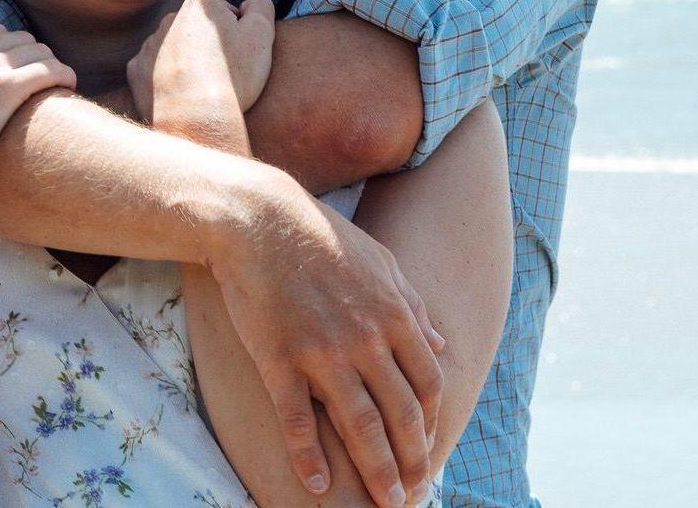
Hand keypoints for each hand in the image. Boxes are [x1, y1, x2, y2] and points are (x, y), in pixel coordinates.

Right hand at [0, 23, 76, 194]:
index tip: (18, 70)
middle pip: (21, 39)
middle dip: (33, 58)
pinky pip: (52, 69)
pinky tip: (69, 88)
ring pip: (40, 51)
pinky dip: (65, 76)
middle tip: (41, 81)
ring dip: (51, 67)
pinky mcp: (7, 87)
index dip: (10, 51)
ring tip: (57, 86)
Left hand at [127, 0, 274, 122]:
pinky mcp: (136, 72)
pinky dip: (168, 81)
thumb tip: (251, 2)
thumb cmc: (233, 74)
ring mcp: (149, 45)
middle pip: (200, 32)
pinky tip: (183, 95)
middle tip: (227, 76)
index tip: (242, 59)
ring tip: (205, 89)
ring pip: (177, 51)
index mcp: (198, 4)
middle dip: (212, 47)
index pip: (227, 15)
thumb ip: (261, 6)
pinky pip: (155, 71)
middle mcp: (169, 19)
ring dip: (190, 64)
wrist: (195, 116)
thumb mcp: (262, 33)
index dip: (240, 37)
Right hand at [213, 179, 445, 505]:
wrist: (257, 219)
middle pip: (400, 414)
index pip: (426, 383)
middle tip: (413, 494)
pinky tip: (319, 485)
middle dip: (412, 461)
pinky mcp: (279, 359)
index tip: (426, 446)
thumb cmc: (320, 236)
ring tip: (385, 504)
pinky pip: (298, 421)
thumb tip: (440, 345)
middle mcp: (364, 337)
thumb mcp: (380, 260)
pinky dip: (310, 458)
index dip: (430, 422)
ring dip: (377, 471)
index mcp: (392, 313)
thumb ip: (412, 304)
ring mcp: (321, 351)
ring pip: (359, 426)